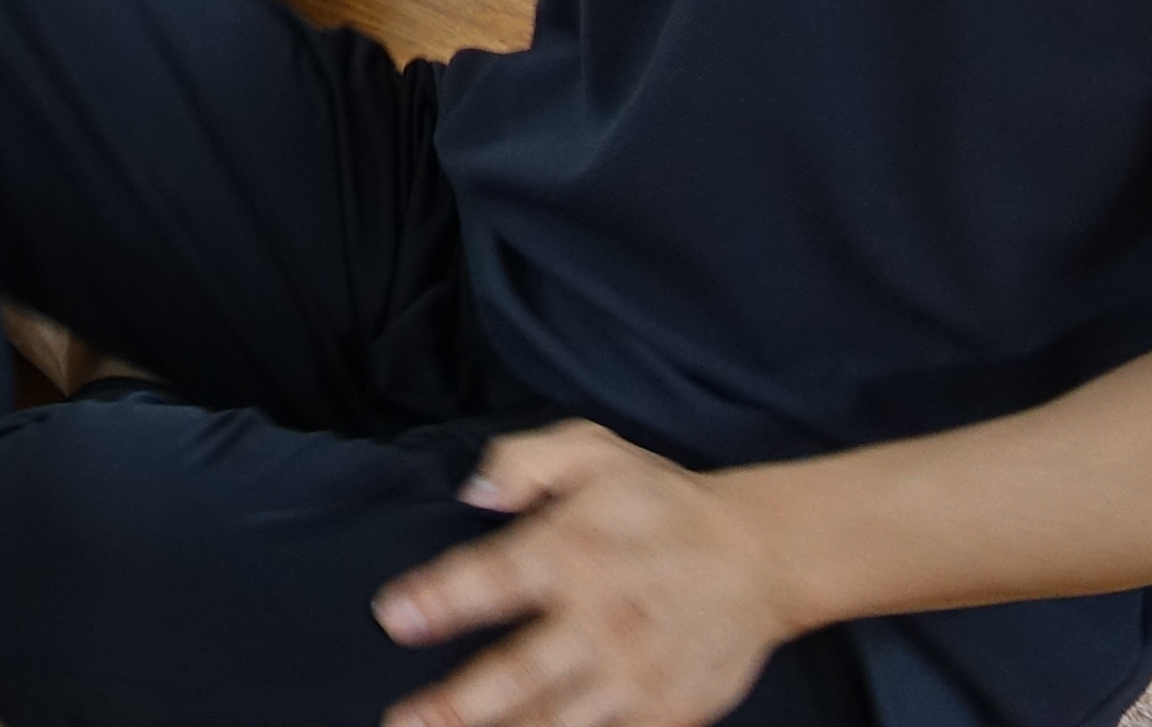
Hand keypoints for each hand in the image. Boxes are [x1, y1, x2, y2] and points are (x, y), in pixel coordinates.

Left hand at [373, 425, 799, 726]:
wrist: (759, 555)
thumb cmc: (660, 502)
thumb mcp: (594, 451)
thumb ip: (524, 460)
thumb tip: (471, 491)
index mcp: (576, 551)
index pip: (493, 578)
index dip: (439, 598)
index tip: (393, 616)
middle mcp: (603, 620)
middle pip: (518, 674)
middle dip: (455, 704)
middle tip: (400, 720)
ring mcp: (637, 676)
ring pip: (557, 724)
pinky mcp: (667, 713)